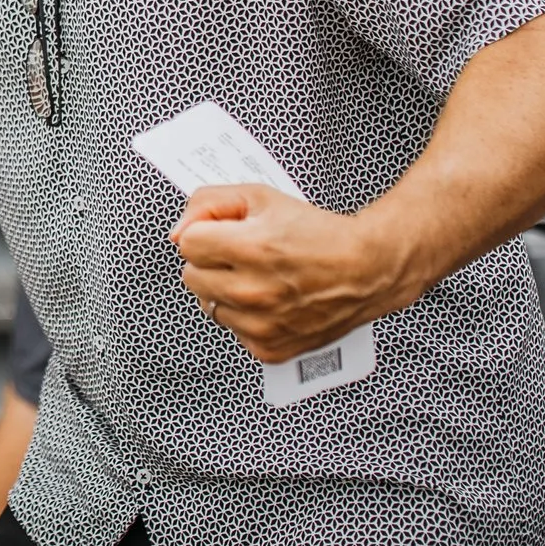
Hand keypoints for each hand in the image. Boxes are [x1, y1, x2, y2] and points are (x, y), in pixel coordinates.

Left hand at [172, 183, 420, 363]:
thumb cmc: (318, 233)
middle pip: (191, 276)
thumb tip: (177, 232)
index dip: (206, 233)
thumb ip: (209, 203)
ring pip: (208, 304)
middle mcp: (255, 291)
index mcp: (252, 248)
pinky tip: (269, 300)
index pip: (188, 244)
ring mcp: (262, 324)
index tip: (226, 234)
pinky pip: (232, 330)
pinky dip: (245, 316)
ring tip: (259, 278)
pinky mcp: (269, 348)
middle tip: (243, 255)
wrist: (367, 269)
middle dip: (211, 262)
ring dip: (226, 290)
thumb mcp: (261, 197)